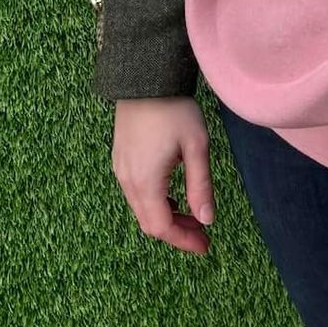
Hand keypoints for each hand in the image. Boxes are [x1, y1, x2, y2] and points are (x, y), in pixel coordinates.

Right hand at [112, 97, 214, 254]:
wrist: (146, 80)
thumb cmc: (175, 110)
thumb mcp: (197, 147)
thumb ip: (201, 186)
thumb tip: (207, 220)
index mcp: (145, 181)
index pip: (161, 227)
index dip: (183, 241)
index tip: (206, 246)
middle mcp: (127, 180)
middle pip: (149, 223)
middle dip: (177, 233)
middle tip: (203, 236)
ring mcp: (120, 170)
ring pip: (141, 210)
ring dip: (167, 218)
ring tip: (194, 217)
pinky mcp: (120, 160)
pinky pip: (135, 194)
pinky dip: (156, 203)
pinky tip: (175, 198)